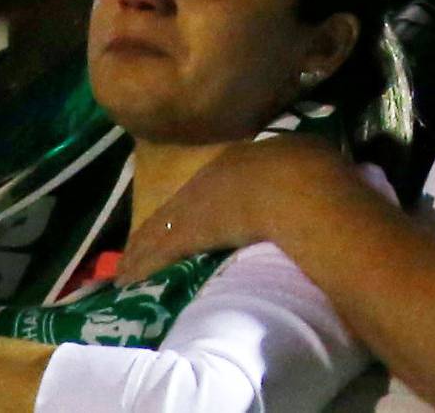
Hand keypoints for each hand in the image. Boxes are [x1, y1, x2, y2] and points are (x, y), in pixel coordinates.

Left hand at [115, 137, 334, 283]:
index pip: (205, 186)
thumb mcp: (304, 158)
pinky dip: (142, 265)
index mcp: (239, 158)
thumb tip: (304, 168)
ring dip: (141, 249)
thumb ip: (293, 166)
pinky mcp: (191, 232)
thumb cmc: (309, 169)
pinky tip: (128, 277)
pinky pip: (159, 251)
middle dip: (155, 228)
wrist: (297, 187)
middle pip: (176, 207)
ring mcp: (198, 202)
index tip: (181, 216)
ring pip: (161, 229)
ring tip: (125, 267)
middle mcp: (211, 176)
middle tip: (135, 248)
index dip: (191, 203)